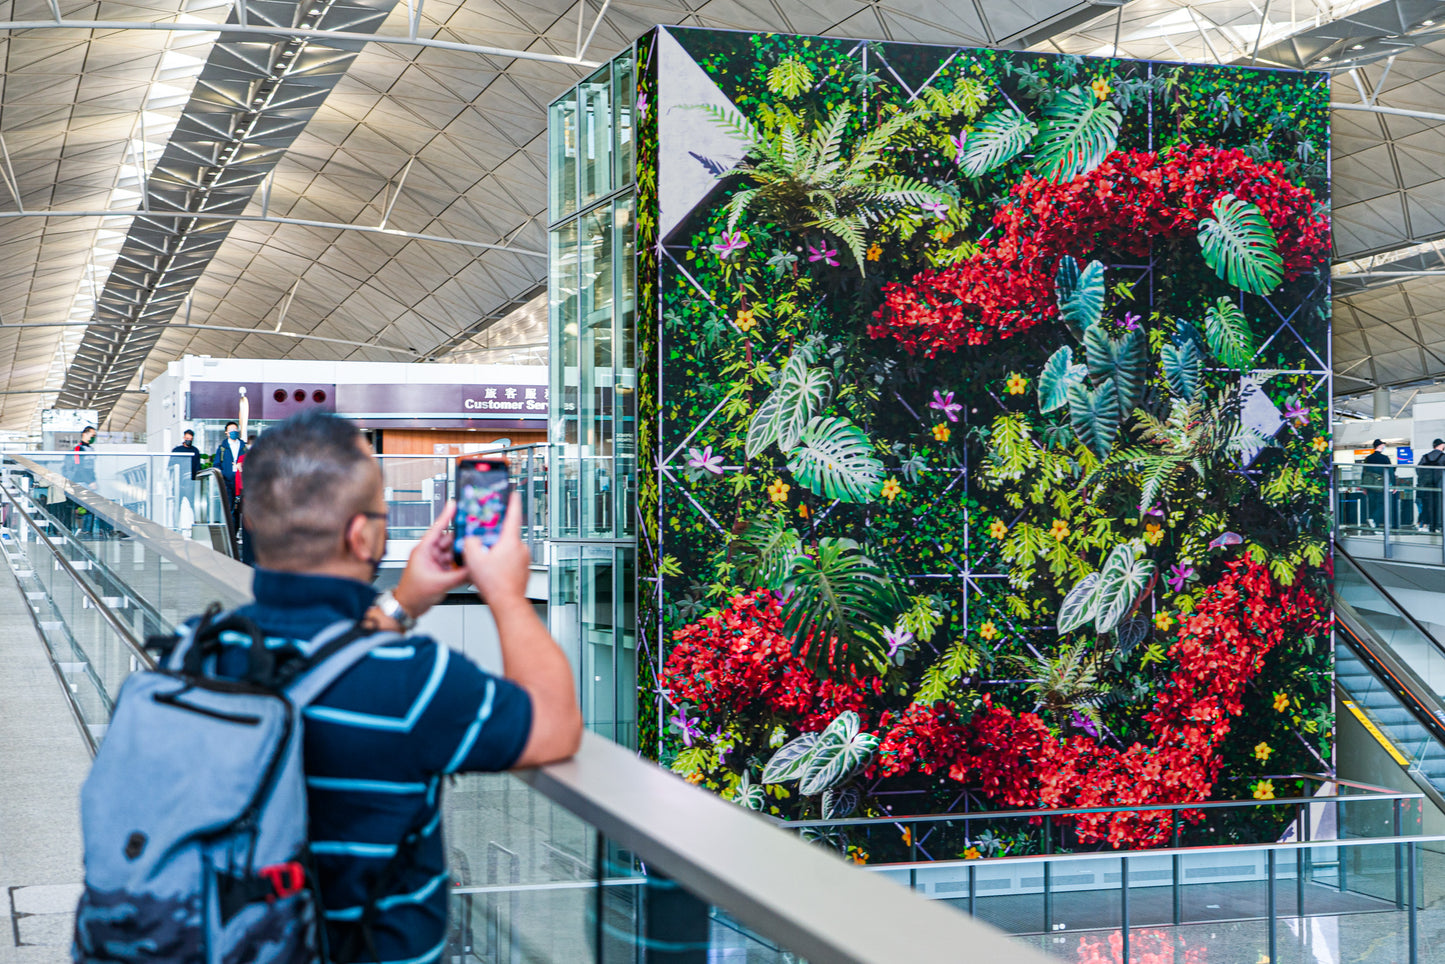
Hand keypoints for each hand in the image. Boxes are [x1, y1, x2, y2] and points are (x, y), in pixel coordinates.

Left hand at [393, 500, 469, 618]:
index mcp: (424, 550)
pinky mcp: (439, 570)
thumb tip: (475, 569)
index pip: (437, 528)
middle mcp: (429, 553)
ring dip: (461, 554)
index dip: (446, 515)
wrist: (408, 607)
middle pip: (449, 540)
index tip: (454, 504)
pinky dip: (460, 564)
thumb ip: (460, 576)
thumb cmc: (413, 594)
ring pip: (453, 552)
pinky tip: (468, 566)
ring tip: (473, 554)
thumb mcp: (439, 584)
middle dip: (461, 539)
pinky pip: (453, 563)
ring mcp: (435, 561)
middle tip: (474, 535)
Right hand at [462, 492, 530, 609]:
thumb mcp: (473, 558)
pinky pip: (512, 559)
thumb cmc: (495, 584)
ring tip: (487, 561)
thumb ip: (471, 542)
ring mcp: (524, 559)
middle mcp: (521, 548)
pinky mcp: (523, 569)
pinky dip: (502, 561)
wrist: (507, 603)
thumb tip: (472, 539)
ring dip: (498, 551)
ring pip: (509, 548)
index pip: (513, 515)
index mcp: (511, 541)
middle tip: (485, 540)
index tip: (513, 494)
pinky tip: (493, 570)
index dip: (512, 502)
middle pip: (507, 533)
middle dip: (495, 536)